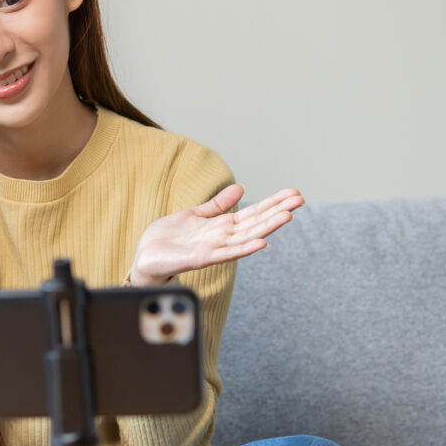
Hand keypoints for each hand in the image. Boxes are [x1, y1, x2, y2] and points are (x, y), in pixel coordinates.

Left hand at [128, 184, 303, 285]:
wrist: (145, 257)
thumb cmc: (168, 239)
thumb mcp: (195, 214)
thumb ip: (218, 204)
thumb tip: (240, 187)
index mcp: (221, 227)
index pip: (252, 213)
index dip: (272, 203)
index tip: (293, 193)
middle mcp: (222, 238)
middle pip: (255, 222)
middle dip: (277, 211)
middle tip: (300, 200)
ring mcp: (213, 249)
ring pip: (246, 237)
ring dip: (267, 227)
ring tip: (288, 216)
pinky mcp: (200, 258)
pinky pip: (226, 253)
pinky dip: (244, 248)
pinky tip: (261, 243)